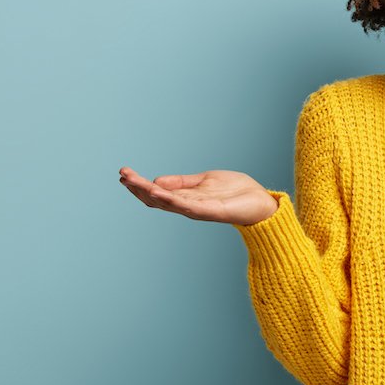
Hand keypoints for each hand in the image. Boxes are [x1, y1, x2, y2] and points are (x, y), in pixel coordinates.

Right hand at [119, 166, 279, 225]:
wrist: (261, 201)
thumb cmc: (236, 192)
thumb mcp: (204, 181)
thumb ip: (182, 182)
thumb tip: (156, 180)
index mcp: (186, 198)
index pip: (156, 193)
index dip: (139, 185)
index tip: (124, 173)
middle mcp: (188, 206)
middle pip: (157, 199)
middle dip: (138, 188)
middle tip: (123, 176)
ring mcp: (198, 210)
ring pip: (168, 203)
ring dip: (150, 192)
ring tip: (134, 182)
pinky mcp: (211, 211)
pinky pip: (188, 206)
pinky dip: (172, 200)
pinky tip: (159, 191)